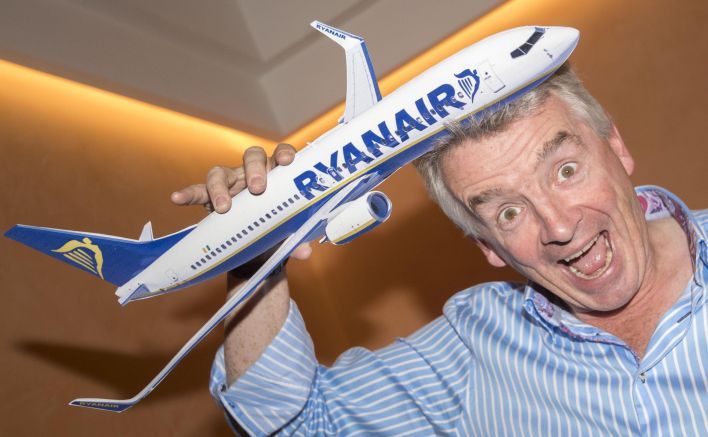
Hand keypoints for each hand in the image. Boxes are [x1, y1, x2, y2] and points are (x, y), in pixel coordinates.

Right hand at [171, 143, 311, 259]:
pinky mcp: (210, 198)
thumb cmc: (275, 233)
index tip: (286, 162)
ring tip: (223, 207)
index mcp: (277, 176)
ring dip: (221, 186)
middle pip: (252, 157)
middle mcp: (252, 174)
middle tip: (258, 189)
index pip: (281, 154)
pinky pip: (197, 191)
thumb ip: (297, 241)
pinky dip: (187, 193)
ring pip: (221, 172)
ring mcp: (230, 183)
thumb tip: (304, 252)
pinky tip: (177, 198)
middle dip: (255, 169)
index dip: (283, 154)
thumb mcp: (287, 237)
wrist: (256, 252)